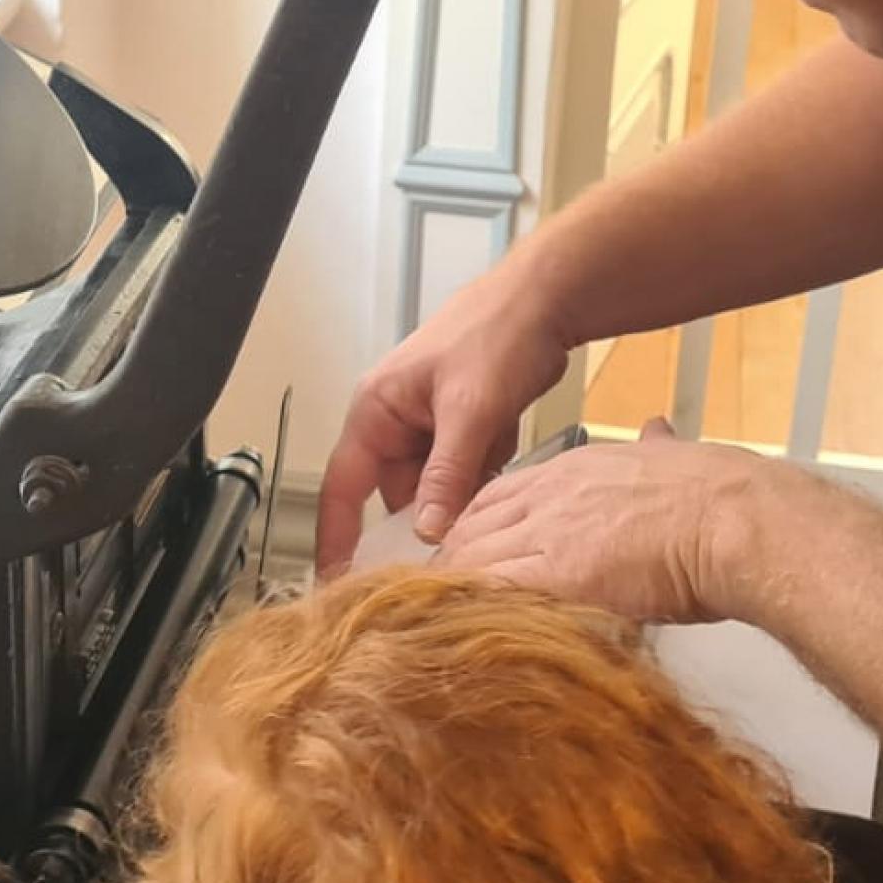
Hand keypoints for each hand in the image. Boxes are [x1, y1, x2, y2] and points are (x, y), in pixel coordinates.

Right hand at [317, 265, 574, 570]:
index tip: (337, 581)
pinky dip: (482, 484)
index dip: (336, 537)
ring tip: (480, 501)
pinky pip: (464, 479)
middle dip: (422, 522)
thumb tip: (426, 531)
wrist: (545, 301)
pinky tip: (501, 472)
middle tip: (442, 555)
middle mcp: (397, 423)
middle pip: (395, 497)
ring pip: (435, 492)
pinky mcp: (464, 434)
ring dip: (460, 502)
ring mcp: (432, 430)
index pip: (341, 486)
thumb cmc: (495, 331)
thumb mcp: (469, 410)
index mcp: (376, 411)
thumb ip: (447, 475)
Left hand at [435, 418, 798, 625]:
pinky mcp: (559, 572)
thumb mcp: (673, 454)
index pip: (500, 494)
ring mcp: (551, 530)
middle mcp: (552, 493)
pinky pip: (495, 587)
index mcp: (575, 466)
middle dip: (451, 558)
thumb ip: (655, 446)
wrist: (733, 518)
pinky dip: (472, 606)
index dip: (475, 524)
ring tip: (436, 619)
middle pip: (474, 524)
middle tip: (434, 593)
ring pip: (475, 556)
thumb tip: (657, 429)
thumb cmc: (716, 495)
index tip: (463, 548)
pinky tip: (459, 625)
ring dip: (453, 587)